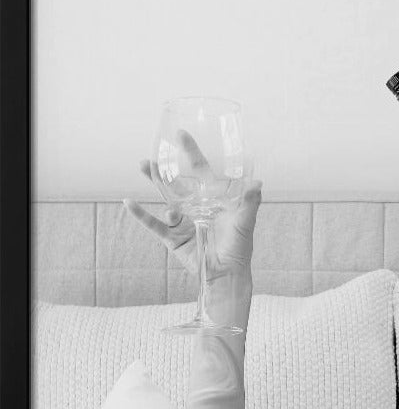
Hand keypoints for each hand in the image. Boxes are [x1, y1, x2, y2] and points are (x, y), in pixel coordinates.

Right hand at [123, 156, 261, 282]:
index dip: (192, 152)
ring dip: (153, 182)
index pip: (200, 170)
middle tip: (151, 153)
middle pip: (176, 182)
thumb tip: (258, 182)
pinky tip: (129, 202)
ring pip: (164, 198)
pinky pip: (154, 224)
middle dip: (164, 168)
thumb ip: (250, 202)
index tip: (181, 134)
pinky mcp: (173, 238)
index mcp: (212, 199)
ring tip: (143, 166)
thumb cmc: (240, 248)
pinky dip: (141, 215)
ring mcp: (183, 221)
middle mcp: (195, 207)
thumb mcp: (245, 223)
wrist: (227, 274)